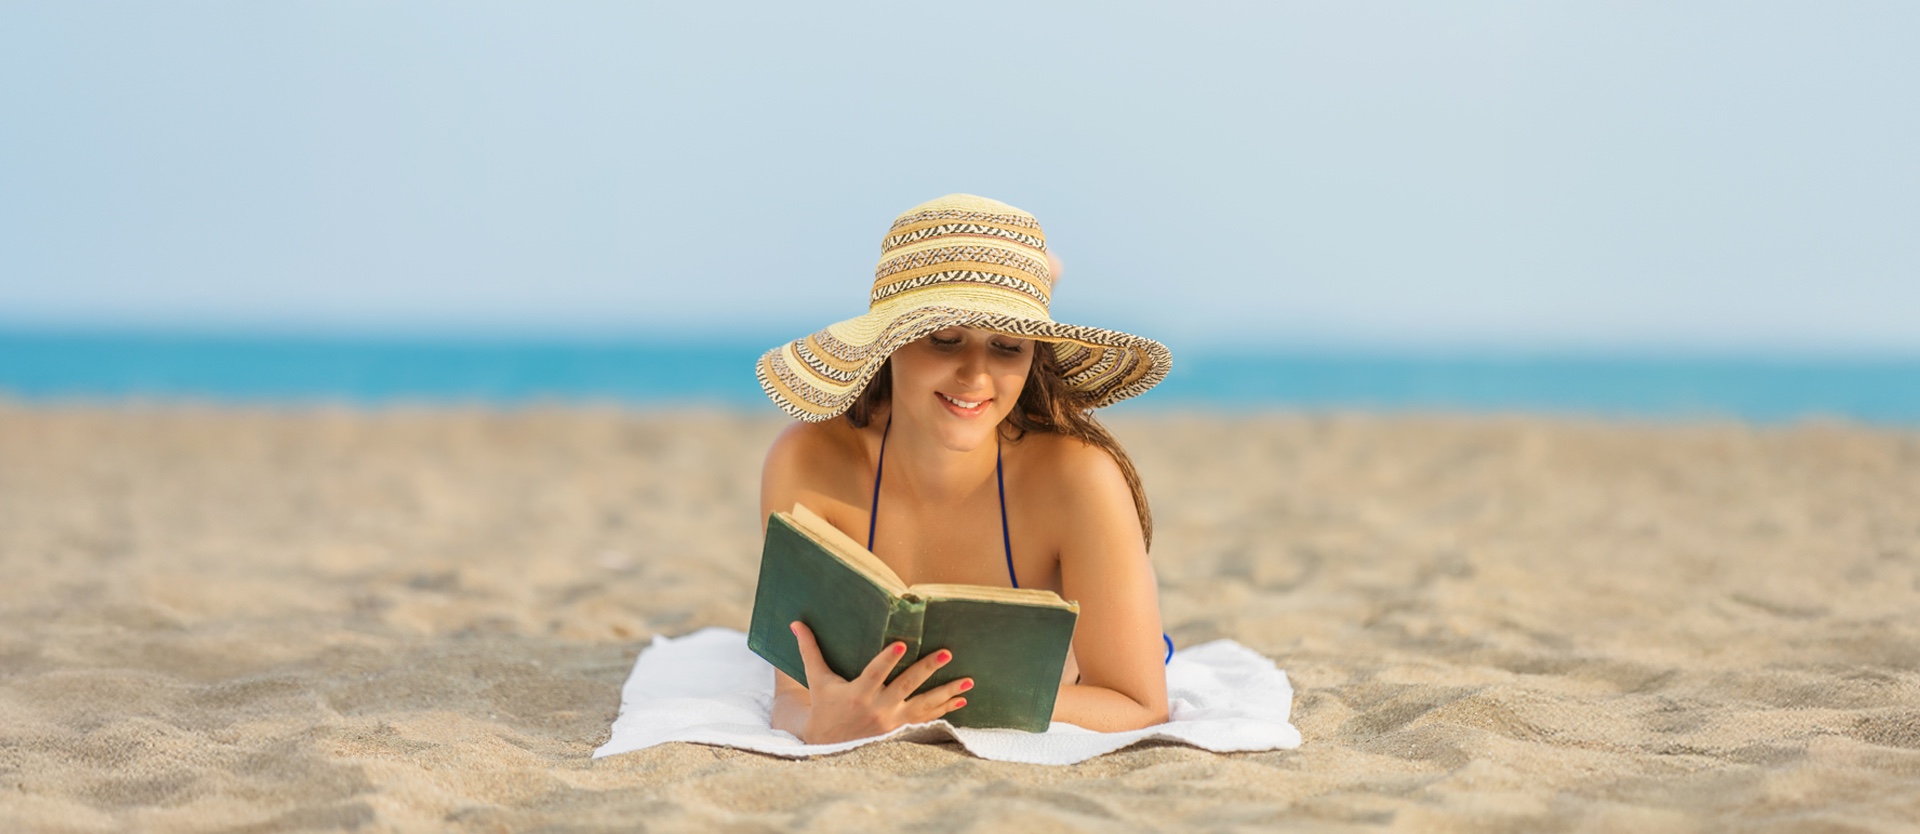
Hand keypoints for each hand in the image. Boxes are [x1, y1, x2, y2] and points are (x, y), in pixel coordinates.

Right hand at [788, 621, 971, 743]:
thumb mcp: (817, 680)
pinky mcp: (902, 730)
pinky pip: (928, 719)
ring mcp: (893, 722)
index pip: (875, 674)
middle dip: (927, 670)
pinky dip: (945, 710)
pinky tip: (961, 699)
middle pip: (906, 686)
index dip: (888, 659)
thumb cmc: (824, 707)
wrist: (830, 747)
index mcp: (857, 694)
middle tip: (946, 653)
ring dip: (946, 692)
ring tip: (968, 681)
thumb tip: (796, 623)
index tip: (902, 644)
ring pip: (924, 705)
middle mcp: (878, 708)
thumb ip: (809, 650)